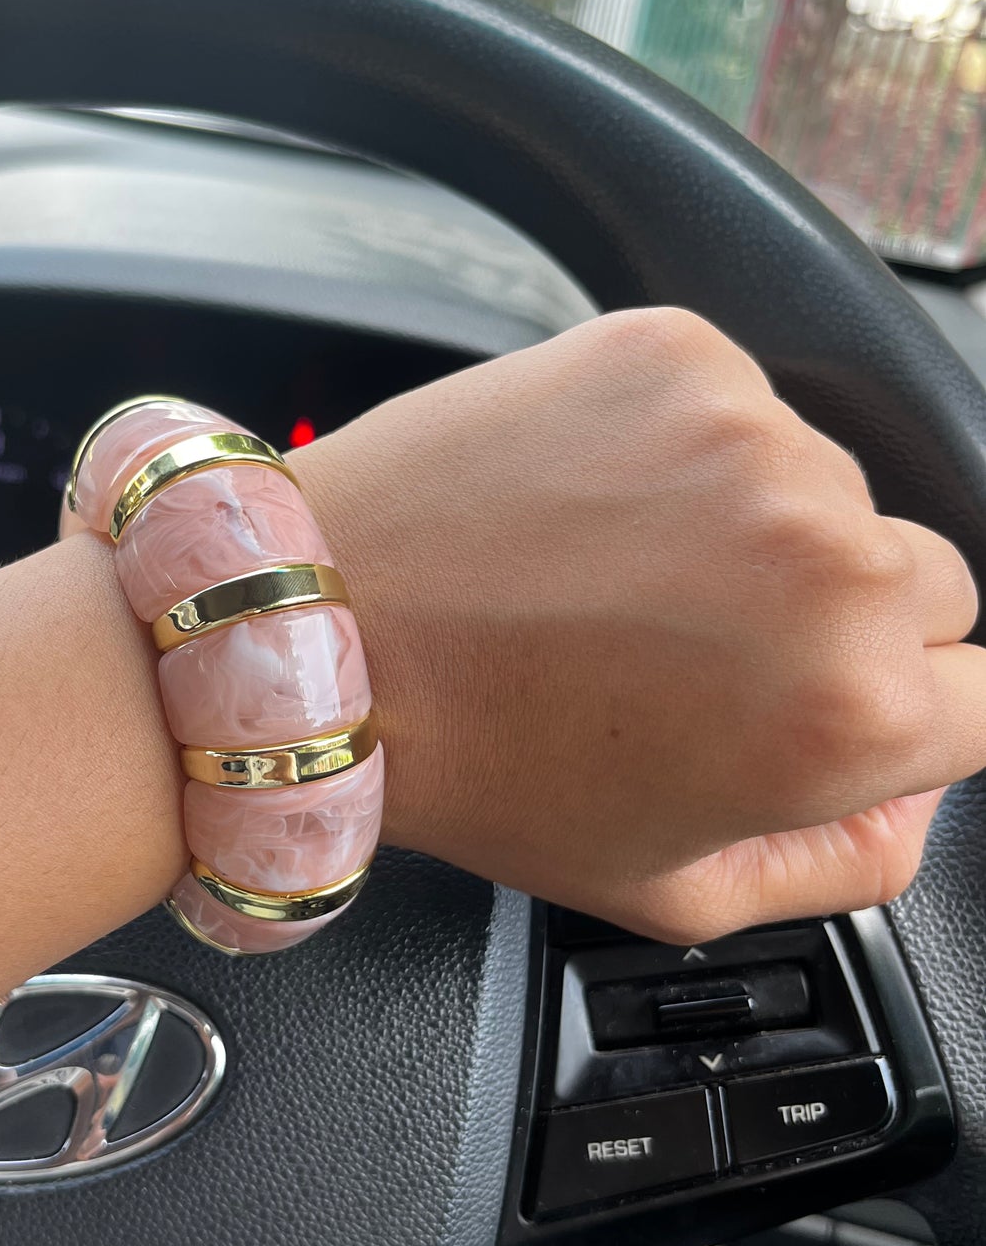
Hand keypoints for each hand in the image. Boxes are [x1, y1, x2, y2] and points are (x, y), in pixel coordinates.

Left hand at [293, 308, 984, 939]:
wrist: (325, 633)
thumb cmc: (481, 763)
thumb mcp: (671, 889)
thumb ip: (841, 865)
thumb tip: (916, 804)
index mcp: (848, 712)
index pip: (981, 700)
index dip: (903, 717)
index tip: (826, 709)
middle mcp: (829, 563)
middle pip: (928, 587)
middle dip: (843, 626)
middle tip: (706, 651)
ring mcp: (756, 441)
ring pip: (837, 489)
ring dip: (766, 530)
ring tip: (629, 577)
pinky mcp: (683, 357)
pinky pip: (750, 408)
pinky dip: (695, 452)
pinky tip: (602, 508)